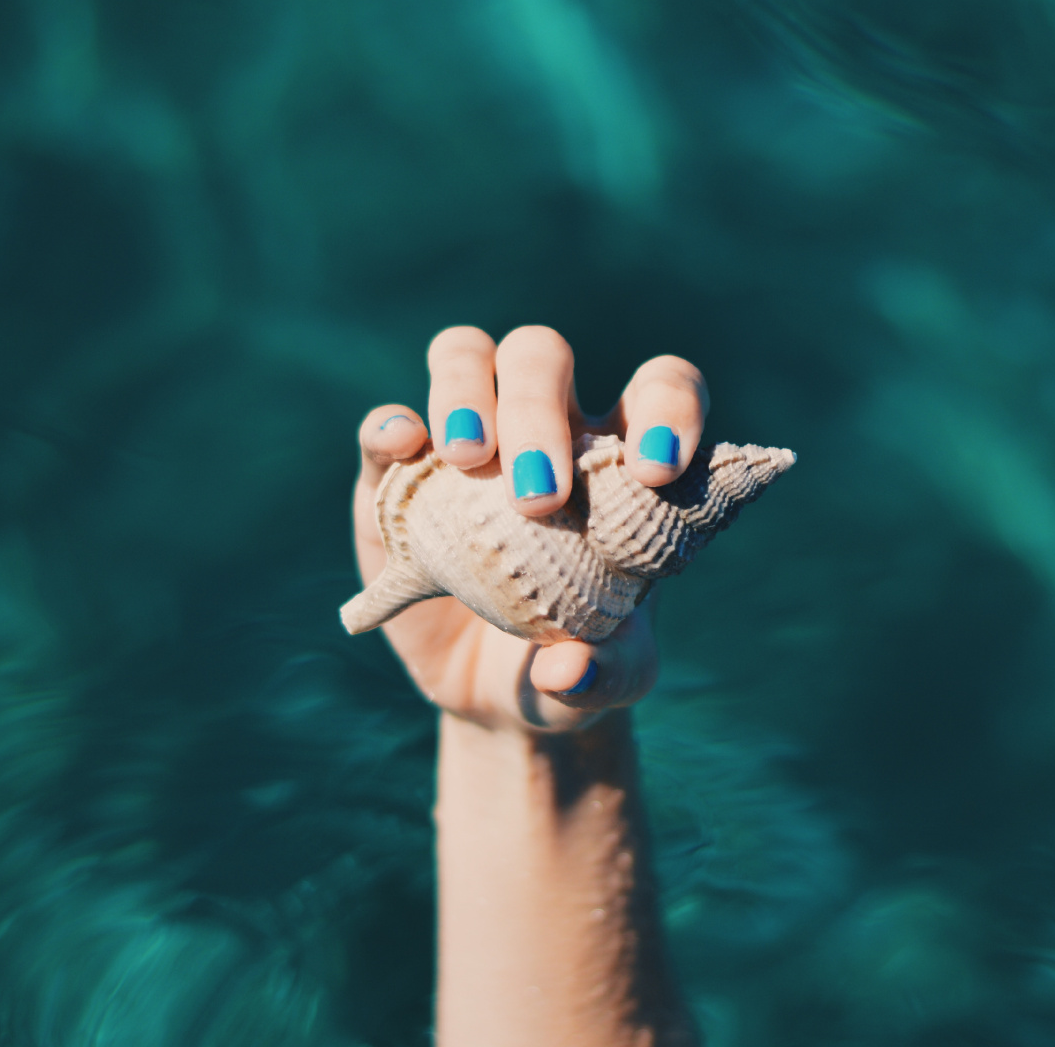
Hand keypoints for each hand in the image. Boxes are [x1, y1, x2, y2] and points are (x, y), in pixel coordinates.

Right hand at [352, 325, 708, 734]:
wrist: (500, 699)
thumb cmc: (579, 667)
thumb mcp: (611, 682)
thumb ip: (607, 674)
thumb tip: (566, 669)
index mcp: (619, 462)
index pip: (658, 388)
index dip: (667, 407)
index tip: (655, 470)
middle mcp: (546, 430)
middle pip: (543, 356)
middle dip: (538, 410)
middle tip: (537, 498)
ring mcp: (467, 445)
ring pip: (466, 356)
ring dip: (465, 391)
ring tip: (469, 459)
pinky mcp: (397, 481)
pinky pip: (387, 428)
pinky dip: (390, 427)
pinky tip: (404, 449)